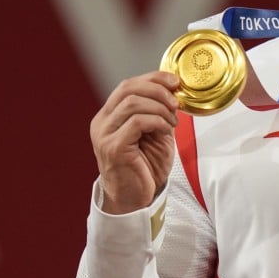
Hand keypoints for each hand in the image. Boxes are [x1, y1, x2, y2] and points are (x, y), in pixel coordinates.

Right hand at [89, 71, 180, 213]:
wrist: (136, 199)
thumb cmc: (145, 167)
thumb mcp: (154, 132)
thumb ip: (158, 112)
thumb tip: (174, 90)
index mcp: (109, 116)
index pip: (128, 84)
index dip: (153, 78)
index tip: (175, 81)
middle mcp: (102, 122)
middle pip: (128, 88)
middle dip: (158, 89)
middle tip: (176, 102)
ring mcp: (105, 135)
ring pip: (132, 102)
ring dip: (160, 107)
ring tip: (172, 121)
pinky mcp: (113, 148)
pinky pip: (136, 122)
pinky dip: (156, 121)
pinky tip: (165, 129)